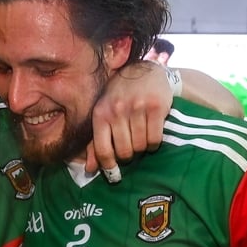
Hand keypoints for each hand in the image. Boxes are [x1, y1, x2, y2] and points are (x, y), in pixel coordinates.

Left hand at [87, 60, 171, 180]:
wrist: (144, 71)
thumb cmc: (119, 97)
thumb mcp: (103, 115)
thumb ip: (94, 143)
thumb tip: (90, 169)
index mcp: (100, 113)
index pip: (103, 150)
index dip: (109, 167)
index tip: (114, 175)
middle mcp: (117, 110)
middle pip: (125, 152)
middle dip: (129, 155)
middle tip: (131, 147)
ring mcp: (137, 107)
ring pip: (141, 147)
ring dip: (143, 148)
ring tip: (141, 136)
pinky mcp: (156, 107)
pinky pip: (155, 139)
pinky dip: (154, 143)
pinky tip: (152, 133)